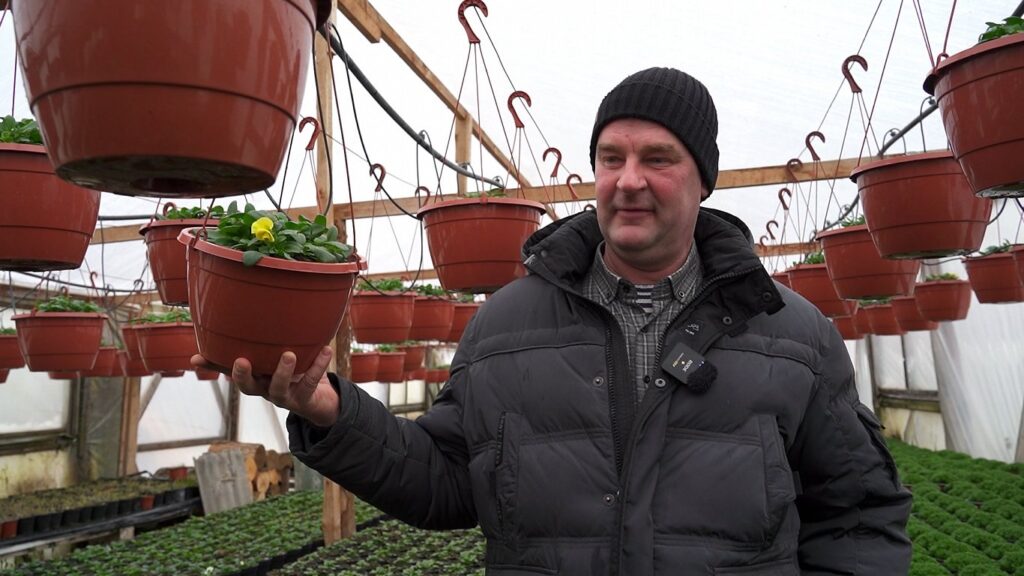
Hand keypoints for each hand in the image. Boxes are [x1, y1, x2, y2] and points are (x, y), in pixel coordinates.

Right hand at [190, 346, 339, 427]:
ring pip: (279, 388)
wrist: (321, 400)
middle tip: (241, 361)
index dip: (212, 366)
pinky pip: (311, 382)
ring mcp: (284, 397)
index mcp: (255, 377)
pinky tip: (325, 349)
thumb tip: (248, 313)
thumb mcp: (277, 355)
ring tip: (288, 354)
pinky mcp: (305, 399)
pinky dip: (318, 366)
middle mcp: (265, 389)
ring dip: (282, 372)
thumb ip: (266, 341)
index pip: (229, 372)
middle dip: (243, 376)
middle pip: (249, 388)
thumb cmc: (295, 372)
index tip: (195, 358)